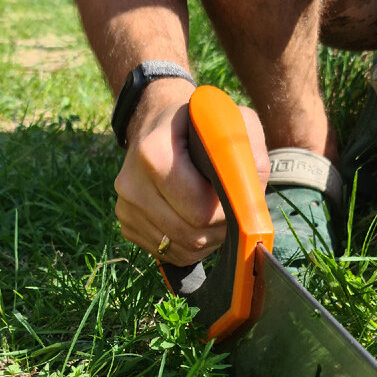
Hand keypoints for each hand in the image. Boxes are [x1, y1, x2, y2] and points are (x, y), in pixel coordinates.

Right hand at [114, 78, 268, 265]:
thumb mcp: (230, 122)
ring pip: (181, 249)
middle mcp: (132, 184)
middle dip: (219, 229)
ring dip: (207, 240)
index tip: (236, 197)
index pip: (200, 210)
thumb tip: (250, 197)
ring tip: (214, 214)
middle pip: (190, 235)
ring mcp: (126, 208)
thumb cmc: (200, 125)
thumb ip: (248, 154)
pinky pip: (169, 253)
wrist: (158, 125)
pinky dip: (189, 245)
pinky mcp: (127, 226)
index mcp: (153, 154)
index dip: (226, 211)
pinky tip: (195, 221)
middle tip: (230, 211)